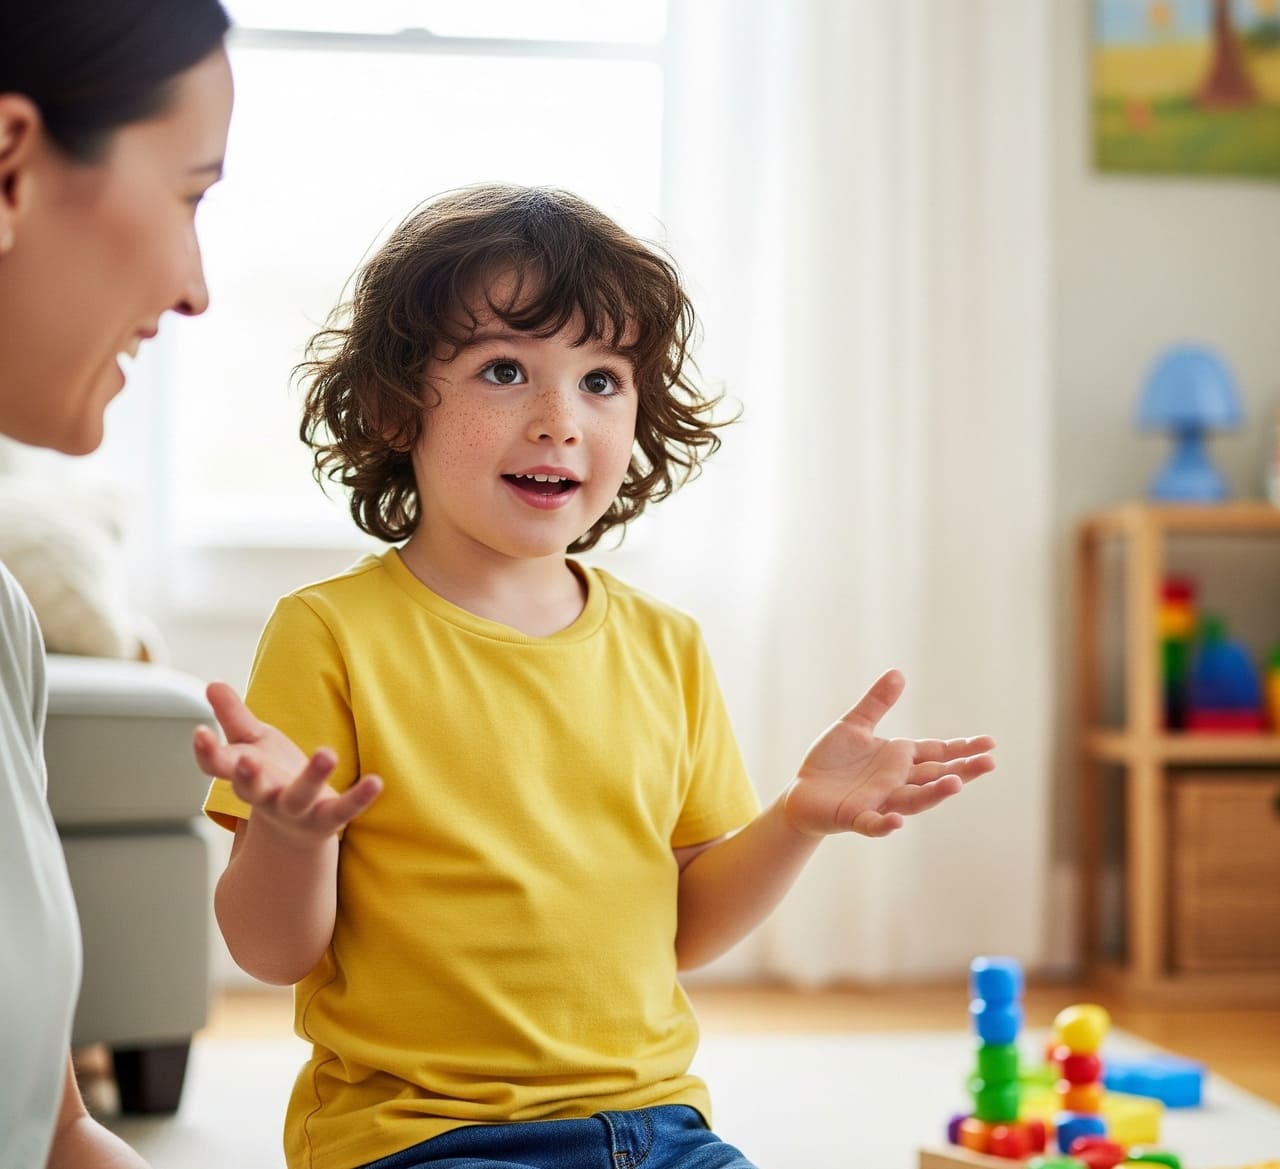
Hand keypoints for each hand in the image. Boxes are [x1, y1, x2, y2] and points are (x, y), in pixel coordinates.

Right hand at [193, 682, 381, 845]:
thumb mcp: (252, 743)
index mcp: (244, 775)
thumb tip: (211, 683)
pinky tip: (377, 782)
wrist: (294, 831)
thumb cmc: (270, 775)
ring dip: (313, 777)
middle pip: (251, 790)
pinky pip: (343, 810)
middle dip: (247, 777)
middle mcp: (265, 796)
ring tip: (328, 753)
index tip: (200, 732)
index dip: (206, 751)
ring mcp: (296, 811)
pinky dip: (359, 798)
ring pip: (299, 798)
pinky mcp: (326, 819)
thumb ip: (233, 716)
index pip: (217, 766)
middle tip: (247, 761)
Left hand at [783, 669, 993, 838]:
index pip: (938, 753)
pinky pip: (873, 823)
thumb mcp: (854, 725)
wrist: (803, 792)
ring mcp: (879, 801)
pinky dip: (885, 824)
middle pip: (935, 777)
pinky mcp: (855, 817)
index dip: (962, 748)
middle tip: (990, 763)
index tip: (990, 743)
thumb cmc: (832, 761)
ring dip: (934, 794)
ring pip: (912, 800)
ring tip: (956, 783)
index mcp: (899, 759)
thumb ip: (877, 703)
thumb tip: (898, 673)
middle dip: (962, 770)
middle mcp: (896, 782)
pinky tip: (897, 822)